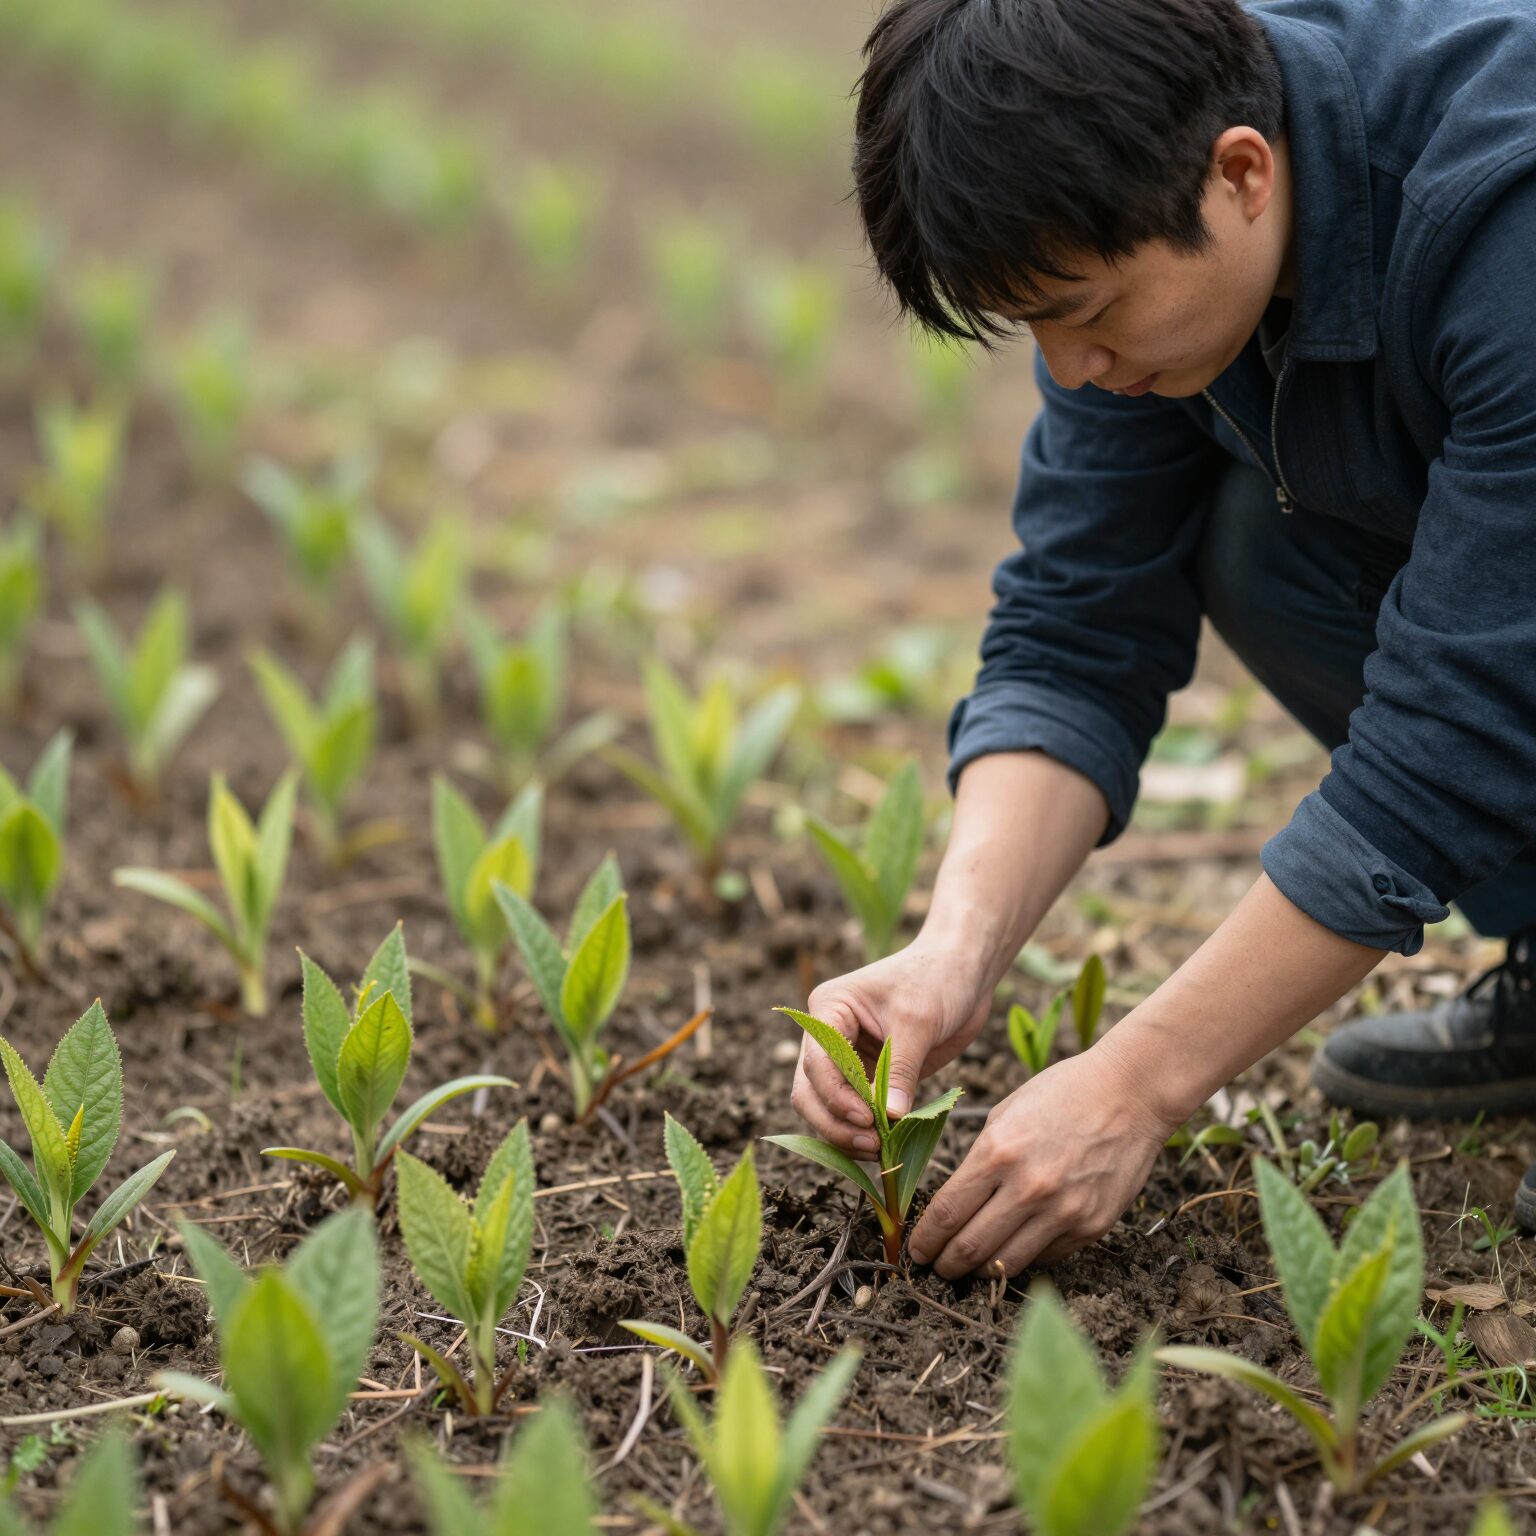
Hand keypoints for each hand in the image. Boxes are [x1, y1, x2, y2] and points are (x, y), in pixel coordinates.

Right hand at [789, 938, 991, 1154]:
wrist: (963, 971)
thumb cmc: (937, 980)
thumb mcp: (918, 1021)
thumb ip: (900, 1069)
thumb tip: (888, 1118)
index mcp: (829, 1009)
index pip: (816, 1061)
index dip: (835, 1095)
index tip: (866, 1118)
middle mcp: (828, 1035)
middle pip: (810, 1090)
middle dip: (835, 1121)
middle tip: (872, 1144)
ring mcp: (846, 1058)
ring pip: (825, 1107)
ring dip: (845, 1132)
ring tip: (879, 1150)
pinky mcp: (868, 1076)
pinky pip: (854, 1110)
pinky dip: (862, 1130)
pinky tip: (884, 1146)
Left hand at [908, 1040, 1177, 1278]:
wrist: (1129, 1093)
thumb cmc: (1061, 1094)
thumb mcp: (1004, 1115)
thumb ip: (979, 1161)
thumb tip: (954, 1204)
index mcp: (998, 1152)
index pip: (947, 1213)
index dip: (926, 1239)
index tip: (917, 1250)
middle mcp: (1028, 1187)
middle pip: (971, 1247)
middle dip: (946, 1265)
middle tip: (937, 1268)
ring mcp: (1063, 1212)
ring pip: (1007, 1264)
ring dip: (982, 1272)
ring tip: (970, 1268)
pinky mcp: (1091, 1226)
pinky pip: (1046, 1256)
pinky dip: (1025, 1257)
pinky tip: (1014, 1249)